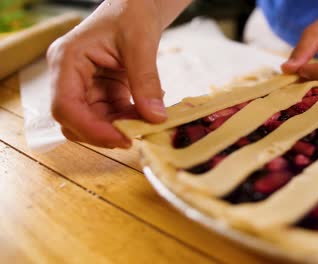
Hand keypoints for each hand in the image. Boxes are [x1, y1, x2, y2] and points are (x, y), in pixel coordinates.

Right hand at [47, 0, 189, 147]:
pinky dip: (128, 120)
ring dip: (120, 128)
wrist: (137, 5)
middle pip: (76, 120)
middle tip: (138, 136)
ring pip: (94, 122)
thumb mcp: (141, 44)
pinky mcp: (101, 90)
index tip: (122, 139)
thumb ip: (146, 81)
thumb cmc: (132, 12)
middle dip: (106, 133)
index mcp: (67, 59)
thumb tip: (156, 117)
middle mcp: (69, 76)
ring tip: (147, 123)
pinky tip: (148, 113)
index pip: (65, 106)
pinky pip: (110, 115)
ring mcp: (84, 85)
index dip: (90, 129)